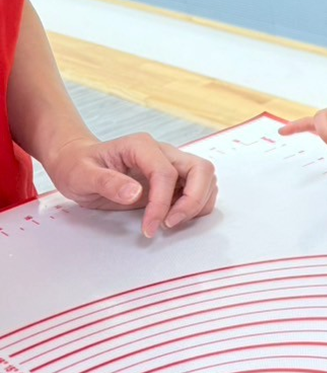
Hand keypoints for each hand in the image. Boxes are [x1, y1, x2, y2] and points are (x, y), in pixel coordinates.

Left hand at [43, 134, 217, 238]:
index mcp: (142, 146)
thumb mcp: (81, 175)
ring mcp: (171, 164)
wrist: (75, 163)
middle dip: (193, 200)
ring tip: (169, 222)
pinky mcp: (173, 180)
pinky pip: (199, 190)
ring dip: (197, 204)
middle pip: (201, 169)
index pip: (167, 173)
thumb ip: (108, 182)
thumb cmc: (76, 166)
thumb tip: (136, 193)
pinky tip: (171, 217)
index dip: (162, 203)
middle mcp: (163, 152)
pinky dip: (195, 206)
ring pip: (206, 179)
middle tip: (171, 223)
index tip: (149, 226)